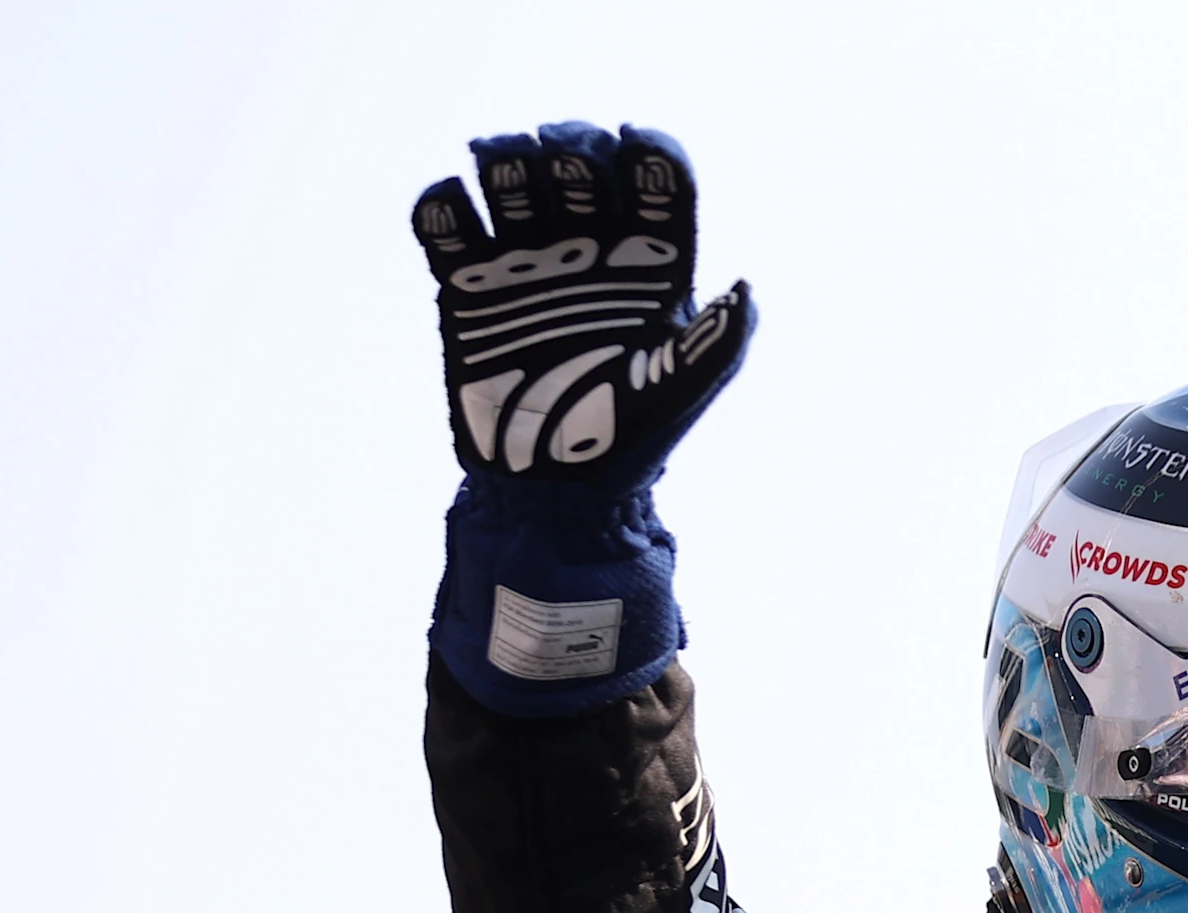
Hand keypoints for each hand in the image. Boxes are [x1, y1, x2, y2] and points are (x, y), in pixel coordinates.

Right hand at [411, 122, 751, 488]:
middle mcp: (590, 252)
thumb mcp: (681, 391)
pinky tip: (457, 224)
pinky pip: (444, 221)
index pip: (656, 178)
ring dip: (507, 158)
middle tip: (563, 165)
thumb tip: (746, 286)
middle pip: (579, 161)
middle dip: (572, 145)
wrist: (550, 491)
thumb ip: (720, 339)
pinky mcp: (466, 287)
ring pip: (511, 174)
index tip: (632, 147)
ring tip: (507, 176)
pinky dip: (441, 204)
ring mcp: (525, 264)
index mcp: (651, 265)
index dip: (647, 150)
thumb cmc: (629, 441)